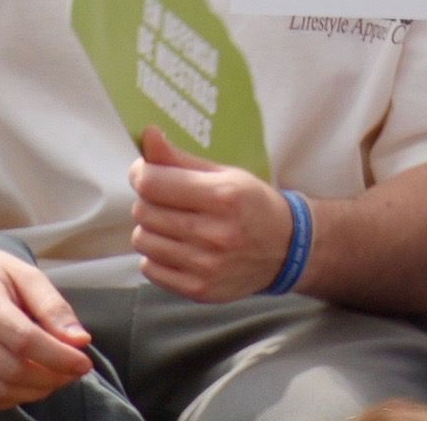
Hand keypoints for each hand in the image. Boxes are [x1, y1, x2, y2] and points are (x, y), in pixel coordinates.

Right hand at [0, 241, 97, 407]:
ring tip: (54, 379)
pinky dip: (11, 398)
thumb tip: (79, 341)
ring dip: (34, 391)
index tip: (83, 362)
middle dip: (51, 377)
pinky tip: (28, 386)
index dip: (58, 357)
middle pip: (12, 369)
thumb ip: (52, 306)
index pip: (24, 339)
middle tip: (72, 372)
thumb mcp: (23, 273)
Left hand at [128, 130, 295, 301]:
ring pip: (142, 240)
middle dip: (148, 200)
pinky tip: (177, 247)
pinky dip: (155, 256)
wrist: (285, 251)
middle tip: (166, 198)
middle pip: (144, 211)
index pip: (153, 183)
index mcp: (223, 196)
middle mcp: (214, 234)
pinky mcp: (198, 290)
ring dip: (151, 228)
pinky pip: (150, 268)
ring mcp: (205, 266)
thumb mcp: (225, 174)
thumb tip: (146, 135)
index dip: (141, 173)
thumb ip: (181, 158)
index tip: (145, 171)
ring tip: (173, 224)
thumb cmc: (252, 205)